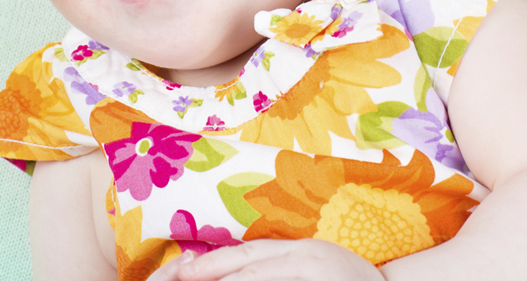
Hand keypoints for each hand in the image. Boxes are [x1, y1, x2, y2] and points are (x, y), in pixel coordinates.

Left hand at [147, 239, 385, 280]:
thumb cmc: (348, 277)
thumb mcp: (310, 260)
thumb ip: (277, 262)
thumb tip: (233, 268)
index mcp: (297, 249)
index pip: (245, 256)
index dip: (211, 263)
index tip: (180, 272)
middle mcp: (304, 259)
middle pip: (248, 270)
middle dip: (211, 276)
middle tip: (179, 280)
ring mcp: (314, 276)